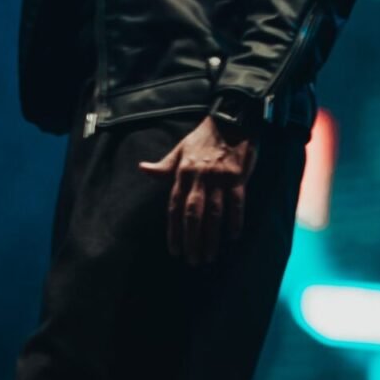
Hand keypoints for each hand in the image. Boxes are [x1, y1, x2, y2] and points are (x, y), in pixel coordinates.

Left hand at [139, 117, 257, 266]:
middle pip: (192, 214)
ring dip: (211, 237)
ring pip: (213, 213)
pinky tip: (233, 237)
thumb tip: (142, 169)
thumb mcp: (181, 149)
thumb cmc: (205, 136)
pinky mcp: (237, 177)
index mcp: (183, 173)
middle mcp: (199, 178)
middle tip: (192, 260)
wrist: (231, 120)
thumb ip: (164, 165)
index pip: (174, 207)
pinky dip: (235, 221)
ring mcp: (219, 179)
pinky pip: (236, 203)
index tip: (174, 250)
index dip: (173, 230)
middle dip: (191, 239)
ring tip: (209, 256)